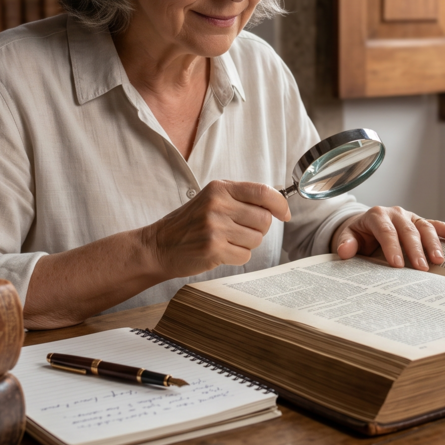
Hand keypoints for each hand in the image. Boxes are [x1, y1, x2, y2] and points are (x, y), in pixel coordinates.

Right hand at [141, 180, 290, 279]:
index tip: (285, 214)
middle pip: (264, 219)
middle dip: (259, 229)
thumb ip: (240, 197)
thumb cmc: (190, 223)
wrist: (159, 245)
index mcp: (219, 188)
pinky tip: (220, 251)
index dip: (280, 205)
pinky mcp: (213, 248)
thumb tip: (277, 204)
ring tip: (226, 240)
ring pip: (256, 239)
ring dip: (247, 244)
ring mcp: (215, 227)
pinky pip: (245, 255)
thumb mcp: (212, 199)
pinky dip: (237, 256)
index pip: (263, 192)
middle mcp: (217, 205)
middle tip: (240, 231)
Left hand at [332, 207, 444, 270]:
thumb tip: (345, 251)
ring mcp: (410, 217)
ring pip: (424, 228)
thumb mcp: (346, 237)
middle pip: (407, 231)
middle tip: (421, 268)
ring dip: (433, 244)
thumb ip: (345, 243)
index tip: (397, 264)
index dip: (392, 247)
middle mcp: (395, 213)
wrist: (363, 227)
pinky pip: (435, 225)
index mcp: (376, 215)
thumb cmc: (356, 235)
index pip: (386, 231)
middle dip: (415, 250)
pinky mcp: (420, 222)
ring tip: (439, 261)